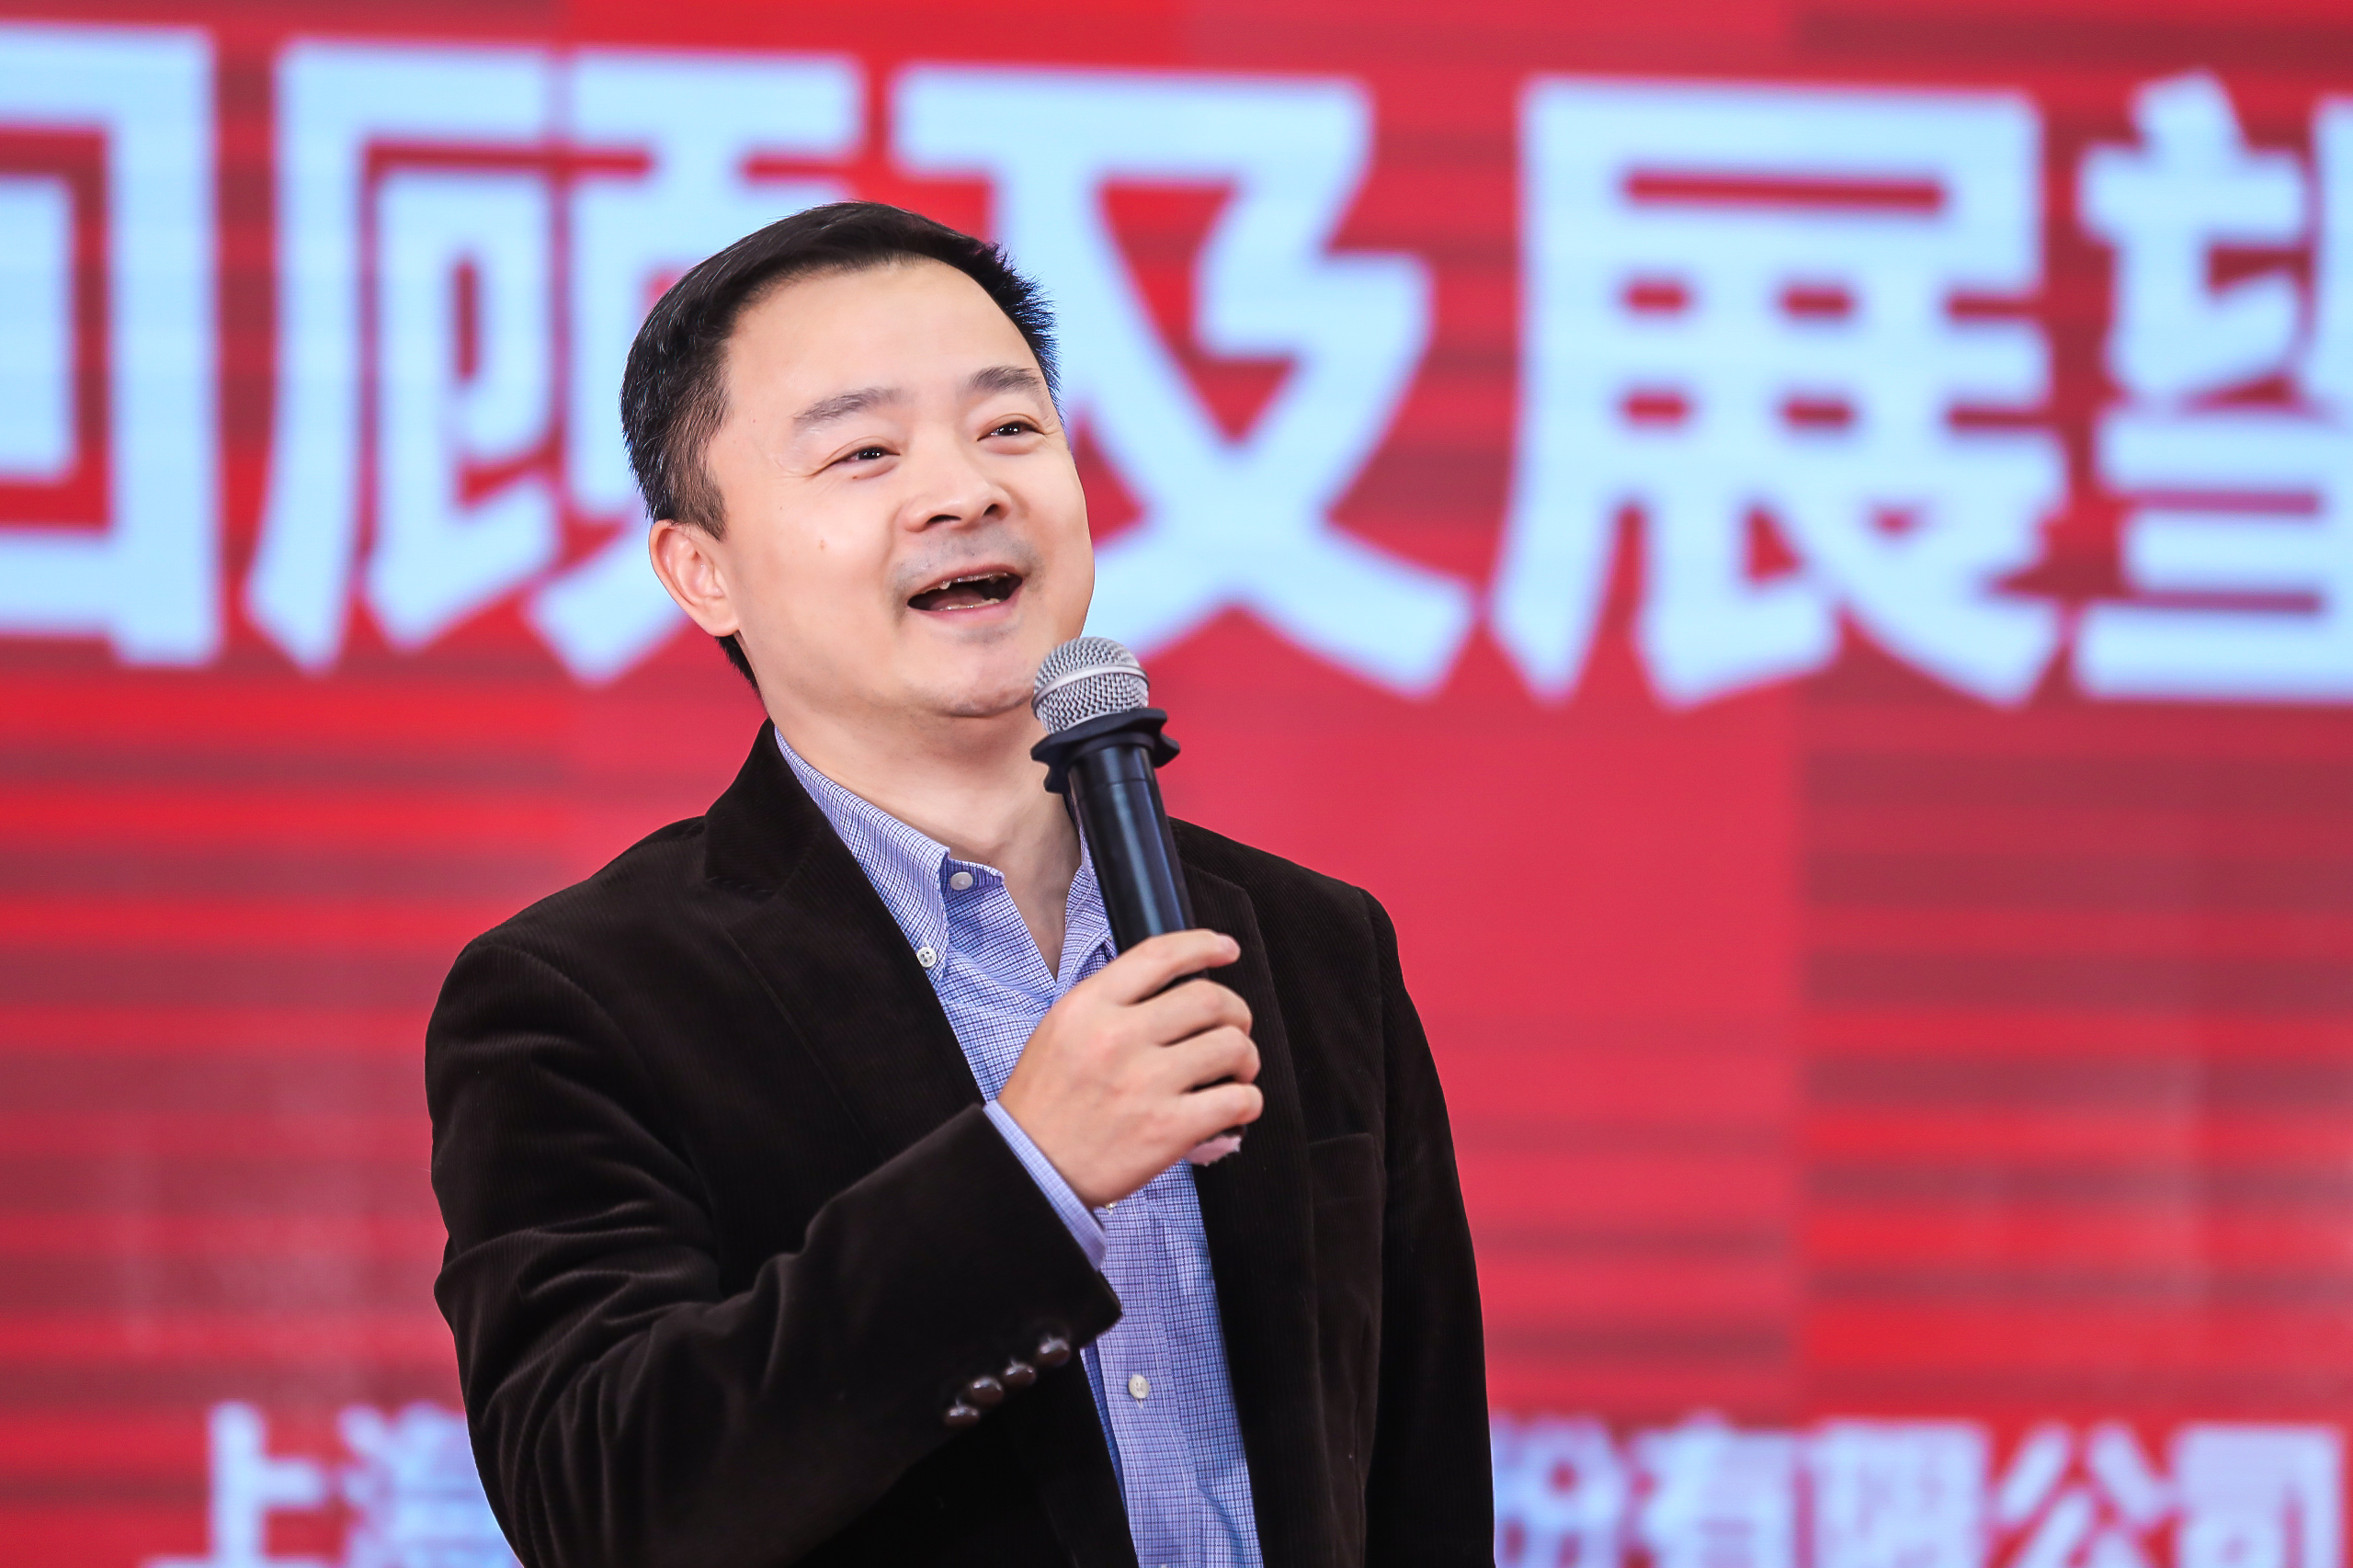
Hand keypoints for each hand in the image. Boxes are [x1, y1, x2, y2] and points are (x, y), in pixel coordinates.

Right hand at [995, 929, 1263, 1208]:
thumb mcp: (1060, 1031)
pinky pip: (1237, 1100)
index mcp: (1088, 1007)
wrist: (1029, 1171)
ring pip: (1232, 1046)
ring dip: (1245, 1057)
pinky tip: (1236, 1105)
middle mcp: (1118, 1037)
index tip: (1226, 950)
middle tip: (1235, 1028)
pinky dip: (1248, 1101)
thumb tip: (1170, 991)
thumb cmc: (1044, 1105)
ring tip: (1235, 1071)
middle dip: (1236, 1011)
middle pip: (1209, 998)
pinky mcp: (1168, 1129)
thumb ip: (1109, 1005)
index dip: (1204, 945)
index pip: (1160, 955)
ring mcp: (1145, 1083)